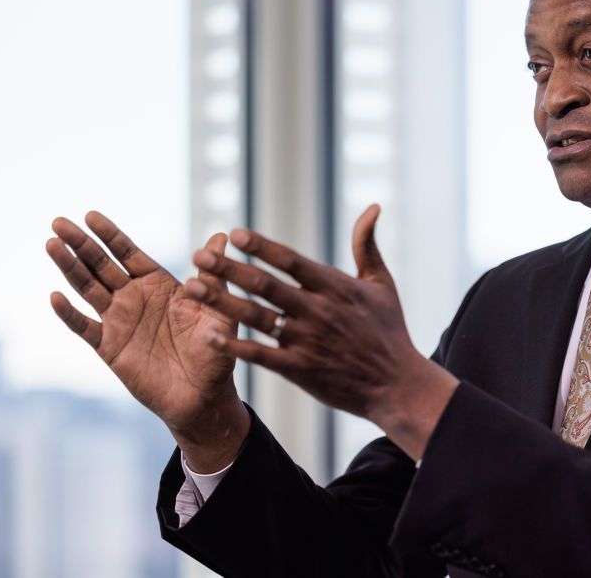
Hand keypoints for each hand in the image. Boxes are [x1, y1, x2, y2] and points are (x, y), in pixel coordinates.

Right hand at [46, 212, 249, 470]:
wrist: (204, 396)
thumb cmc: (216, 352)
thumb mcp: (219, 310)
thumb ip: (213, 277)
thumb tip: (221, 236)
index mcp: (160, 285)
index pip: (129, 253)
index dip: (110, 235)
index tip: (90, 214)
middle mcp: (135, 298)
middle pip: (102, 265)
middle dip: (81, 244)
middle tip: (58, 222)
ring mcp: (119, 321)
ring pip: (88, 289)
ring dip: (69, 268)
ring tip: (52, 245)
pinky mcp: (110, 348)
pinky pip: (85, 327)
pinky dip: (70, 313)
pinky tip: (55, 296)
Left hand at [183, 205, 458, 459]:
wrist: (397, 384)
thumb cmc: (389, 330)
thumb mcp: (382, 283)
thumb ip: (367, 244)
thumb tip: (373, 206)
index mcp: (335, 287)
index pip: (291, 261)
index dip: (262, 247)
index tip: (234, 233)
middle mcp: (317, 311)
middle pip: (265, 286)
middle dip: (229, 269)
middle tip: (198, 256)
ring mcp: (306, 341)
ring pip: (256, 317)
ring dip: (221, 302)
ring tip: (193, 288)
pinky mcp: (299, 370)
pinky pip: (260, 355)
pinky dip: (234, 345)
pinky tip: (208, 335)